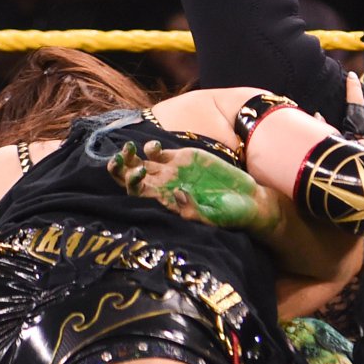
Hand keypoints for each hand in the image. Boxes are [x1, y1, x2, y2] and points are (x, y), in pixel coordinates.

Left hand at [109, 140, 277, 232]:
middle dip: (120, 168)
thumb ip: (193, 209)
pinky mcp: (183, 158)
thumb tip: (176, 193)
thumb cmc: (229, 215)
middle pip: (132, 177)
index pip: (137, 194)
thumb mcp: (212, 216)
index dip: (130, 184)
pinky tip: (154, 147)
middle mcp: (164, 187)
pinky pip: (158, 153)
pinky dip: (150, 148)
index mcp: (166, 203)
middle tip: (117, 158)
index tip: (133, 174)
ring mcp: (171, 171)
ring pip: (140, 163)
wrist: (246, 200)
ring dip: (130, 156)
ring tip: (127, 148)